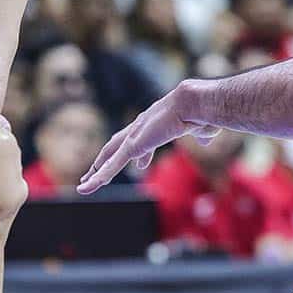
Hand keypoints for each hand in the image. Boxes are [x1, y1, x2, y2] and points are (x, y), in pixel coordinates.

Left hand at [78, 81, 208, 191]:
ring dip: (96, 172)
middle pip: (116, 147)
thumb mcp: (202, 127)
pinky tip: (88, 187)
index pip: (141, 141)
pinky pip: (111, 166)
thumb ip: (202, 132)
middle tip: (93, 172)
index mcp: (154, 125)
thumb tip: (208, 136)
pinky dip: (99, 178)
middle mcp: (140, 129)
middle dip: (104, 160)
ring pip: (109, 158)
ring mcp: (134, 137)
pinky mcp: (132, 146)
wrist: (194, 104)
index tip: (140, 164)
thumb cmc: (201, 113)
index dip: (138, 154)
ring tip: (84, 185)